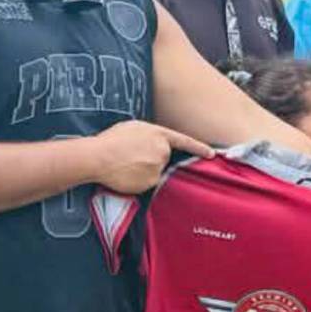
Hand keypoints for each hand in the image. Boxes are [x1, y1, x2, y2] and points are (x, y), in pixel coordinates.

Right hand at [90, 120, 212, 194]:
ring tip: (125, 164)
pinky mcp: (150, 182)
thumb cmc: (112, 140)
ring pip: (155, 172)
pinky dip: (138, 181)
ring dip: (144, 171)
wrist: (99, 156)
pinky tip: (125, 174)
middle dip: (152, 159)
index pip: (184, 141)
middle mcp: (162, 151)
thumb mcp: (134, 128)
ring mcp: (157, 168)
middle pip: (163, 159)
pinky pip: (147, 183)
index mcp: (159, 134)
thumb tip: (153, 144)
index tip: (211, 154)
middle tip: (132, 157)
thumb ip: (150, 135)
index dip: (198, 148)